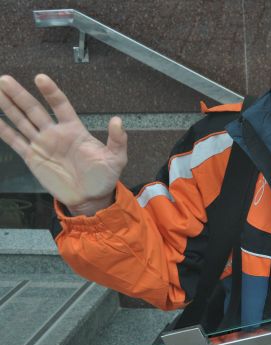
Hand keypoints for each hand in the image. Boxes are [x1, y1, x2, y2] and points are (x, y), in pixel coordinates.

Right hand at [0, 74, 126, 215]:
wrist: (91, 198)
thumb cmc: (104, 176)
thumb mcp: (116, 158)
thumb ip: (117, 140)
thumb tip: (118, 120)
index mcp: (74, 129)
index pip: (60, 105)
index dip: (51, 92)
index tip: (40, 78)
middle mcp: (55, 133)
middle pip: (34, 109)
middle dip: (20, 95)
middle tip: (5, 79)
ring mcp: (42, 144)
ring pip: (22, 121)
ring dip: (8, 106)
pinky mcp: (33, 158)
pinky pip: (15, 141)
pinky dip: (4, 131)